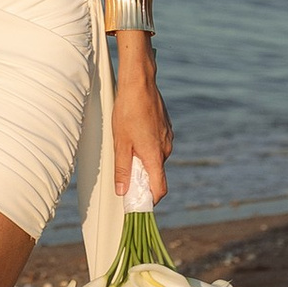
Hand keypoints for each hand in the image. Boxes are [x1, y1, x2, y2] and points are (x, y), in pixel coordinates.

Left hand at [109, 47, 170, 208]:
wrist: (140, 83)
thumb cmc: (128, 111)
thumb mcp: (120, 142)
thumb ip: (122, 168)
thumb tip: (123, 191)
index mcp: (155, 155)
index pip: (159, 189)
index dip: (149, 200)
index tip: (137, 203)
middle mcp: (166, 149)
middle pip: (155, 174)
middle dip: (141, 178)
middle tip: (123, 173)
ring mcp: (167, 137)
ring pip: (155, 158)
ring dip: (143, 161)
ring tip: (126, 147)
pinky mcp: (166, 128)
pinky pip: (157, 145)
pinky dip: (147, 147)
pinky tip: (134, 135)